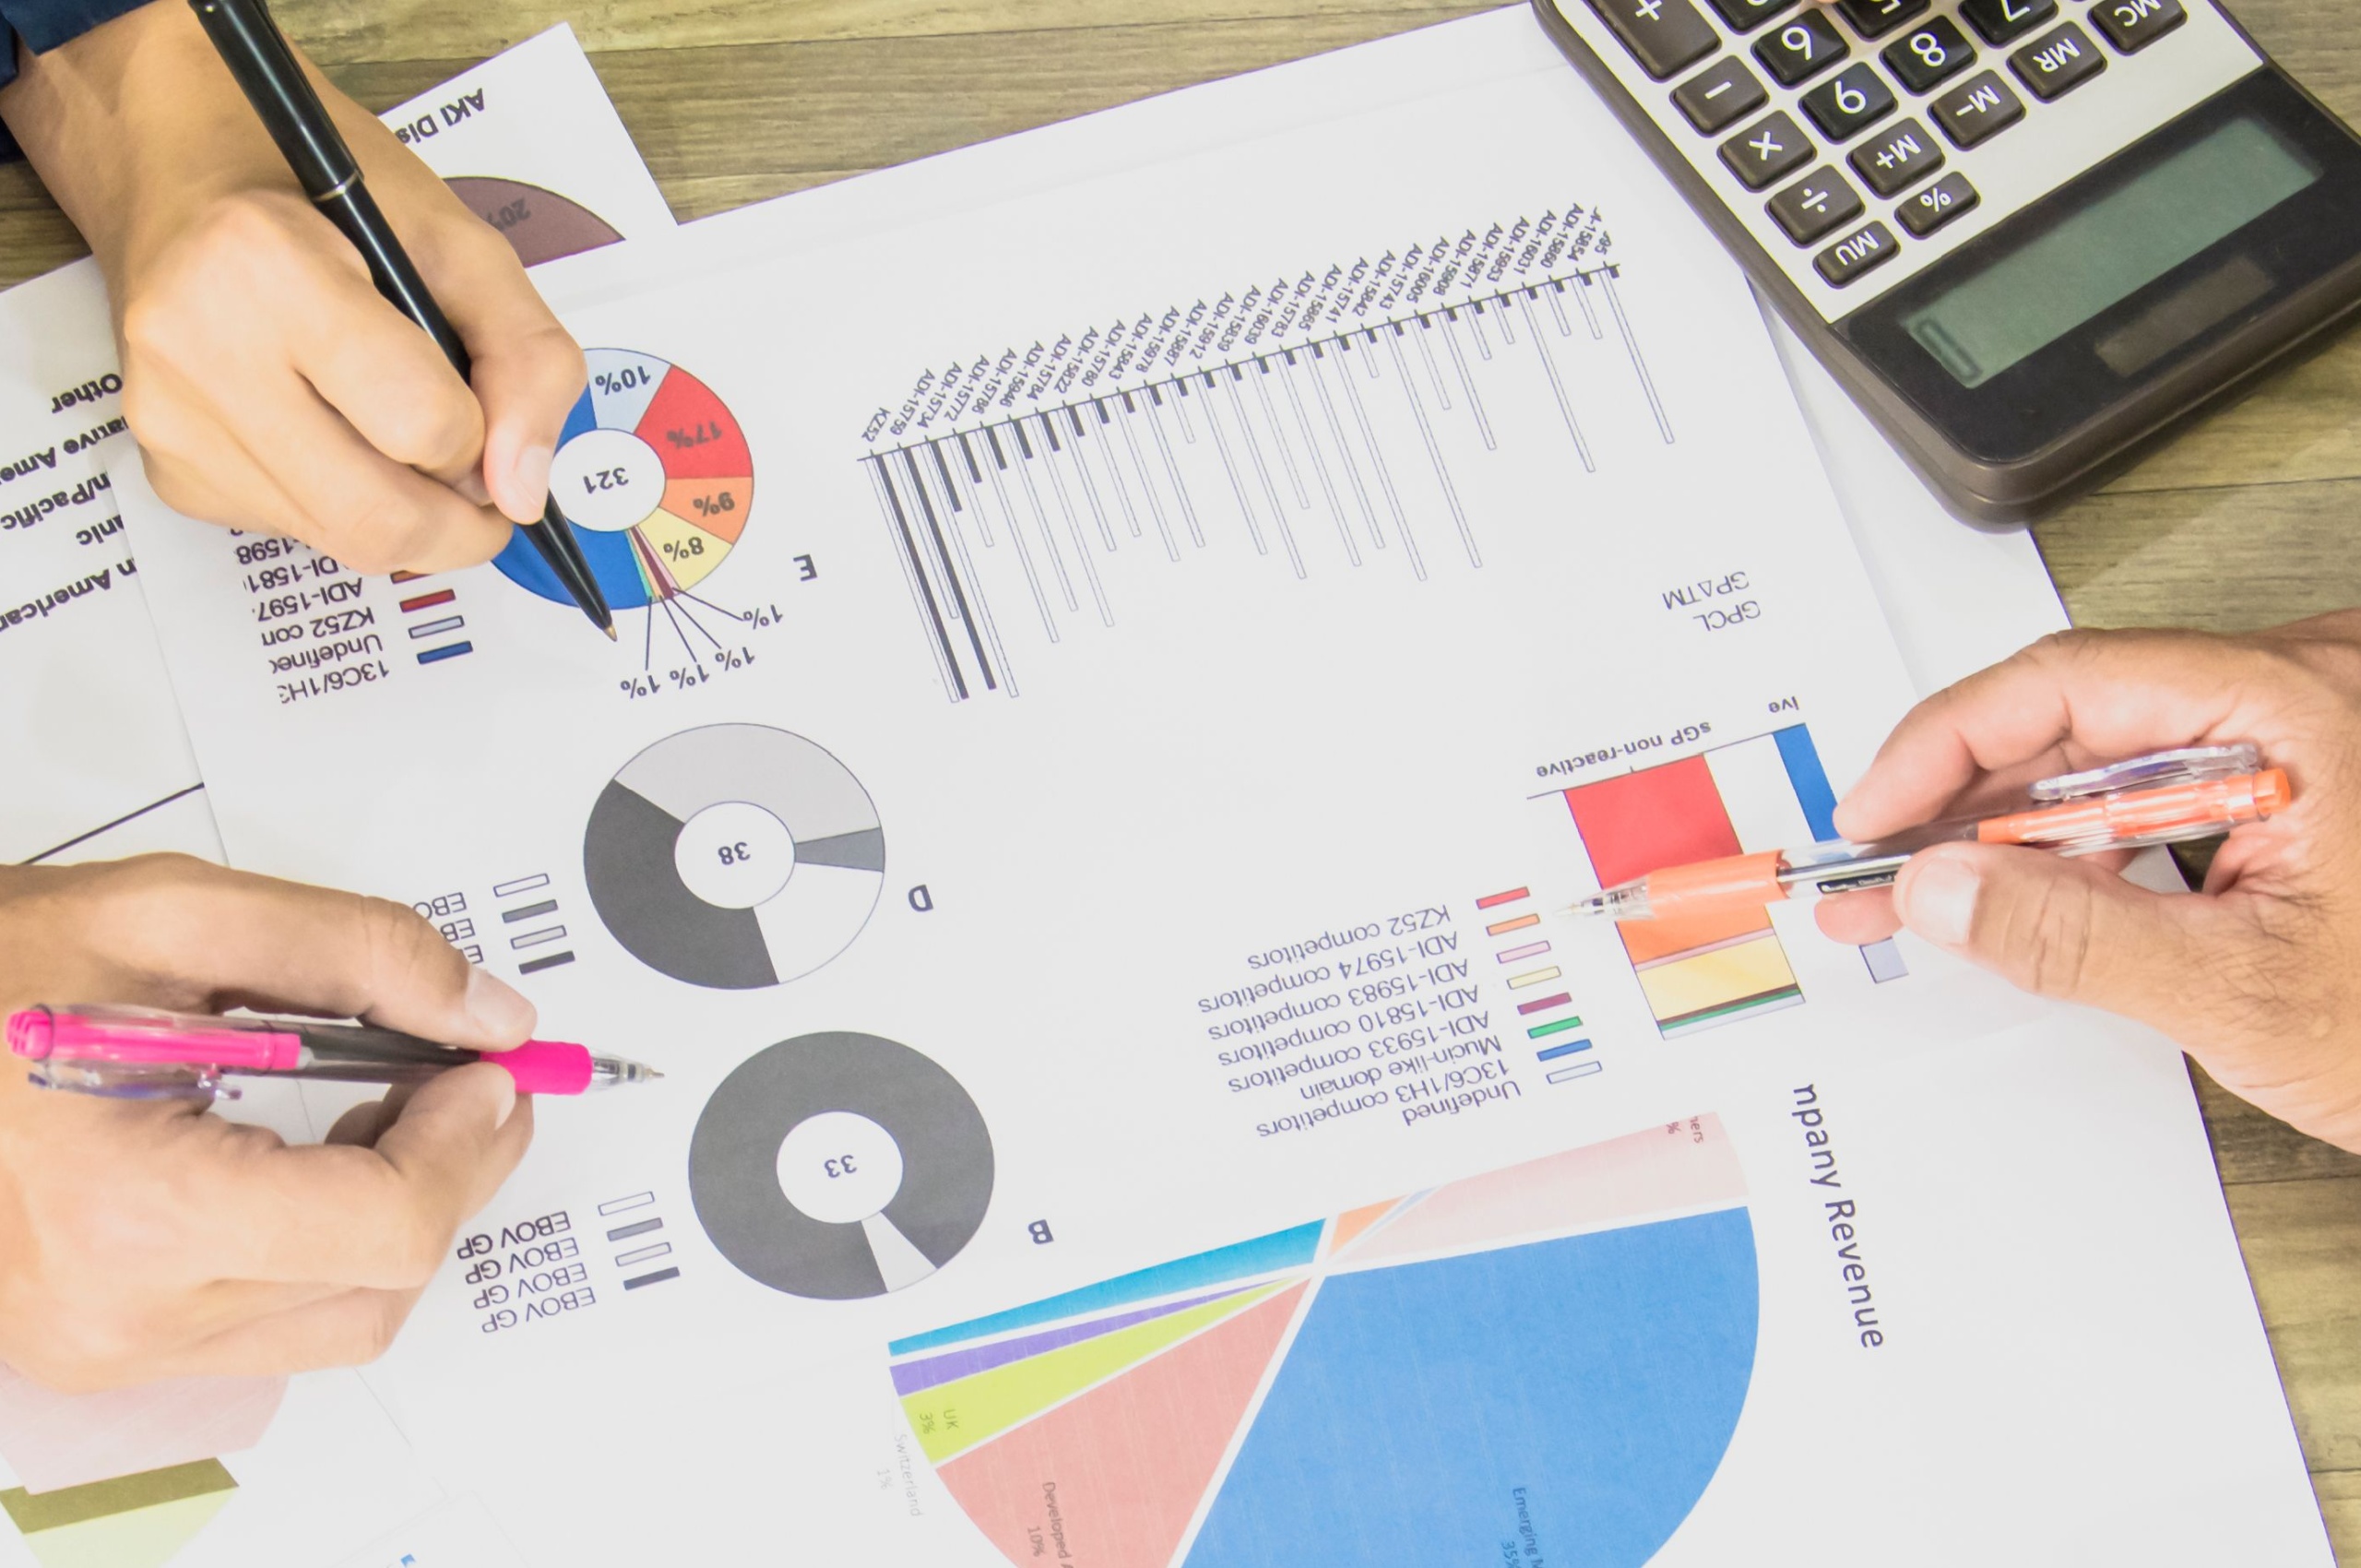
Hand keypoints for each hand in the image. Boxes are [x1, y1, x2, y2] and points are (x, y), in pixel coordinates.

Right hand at [0, 0, 585, 572]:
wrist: (178, 169)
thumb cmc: (319, 192)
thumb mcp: (457, 240)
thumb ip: (526, 356)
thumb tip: (524, 491)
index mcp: (267, 268)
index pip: (424, 426)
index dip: (483, 433)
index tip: (480, 404)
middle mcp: (199, 350)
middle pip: (379, 520)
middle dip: (462, 520)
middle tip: (480, 475)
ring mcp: (172, 420)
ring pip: (342, 542)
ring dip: (408, 515)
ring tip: (403, 434)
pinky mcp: (169, 469)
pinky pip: (295, 531)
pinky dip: (344, 503)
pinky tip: (332, 427)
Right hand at [0, 855, 536, 1390]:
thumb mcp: (167, 916)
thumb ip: (353, 952)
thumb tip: (487, 1014)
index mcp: (133, 1214)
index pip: (388, 1223)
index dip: (468, 1139)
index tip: (490, 1068)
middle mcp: (122, 1312)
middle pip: (383, 1281)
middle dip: (454, 1168)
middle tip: (466, 1072)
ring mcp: (107, 1346)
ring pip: (341, 1318)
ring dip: (400, 1211)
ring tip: (387, 1101)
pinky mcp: (102, 1348)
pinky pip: (274, 1321)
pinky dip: (331, 1243)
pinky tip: (319, 1151)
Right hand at [1817, 616, 2360, 1152]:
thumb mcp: (2247, 994)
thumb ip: (2073, 934)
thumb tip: (1935, 885)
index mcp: (2306, 704)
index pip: (2068, 684)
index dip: (1943, 746)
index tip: (1872, 817)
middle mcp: (2315, 684)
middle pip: (2081, 712)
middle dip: (1965, 800)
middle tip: (1879, 875)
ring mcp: (2317, 725)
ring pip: (2117, 751)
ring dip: (2021, 829)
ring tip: (1936, 897)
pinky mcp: (2313, 773)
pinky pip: (2169, 782)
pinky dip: (2092, 841)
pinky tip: (2035, 893)